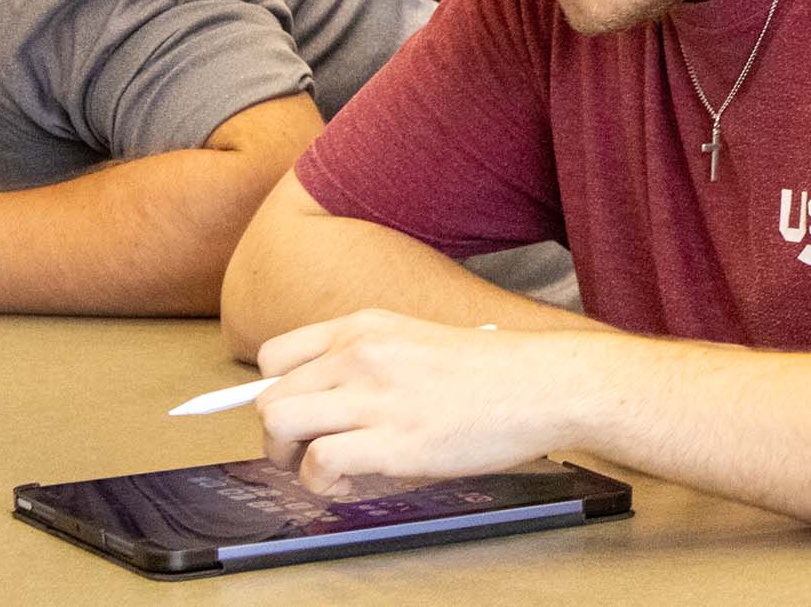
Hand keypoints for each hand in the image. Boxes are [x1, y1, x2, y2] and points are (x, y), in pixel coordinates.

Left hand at [250, 309, 590, 492]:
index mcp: (364, 327)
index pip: (275, 356)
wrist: (541, 385)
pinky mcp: (392, 441)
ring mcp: (374, 396)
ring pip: (279, 424)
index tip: (292, 415)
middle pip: (269, 397)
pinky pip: (318, 462)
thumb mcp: (415, 341)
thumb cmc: (489, 373)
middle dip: (277, 435)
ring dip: (288, 458)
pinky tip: (347, 484)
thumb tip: (323, 403)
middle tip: (306, 452)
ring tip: (322, 469)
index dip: (274, 392)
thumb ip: (368, 361)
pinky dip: (321, 482)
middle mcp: (359, 355)